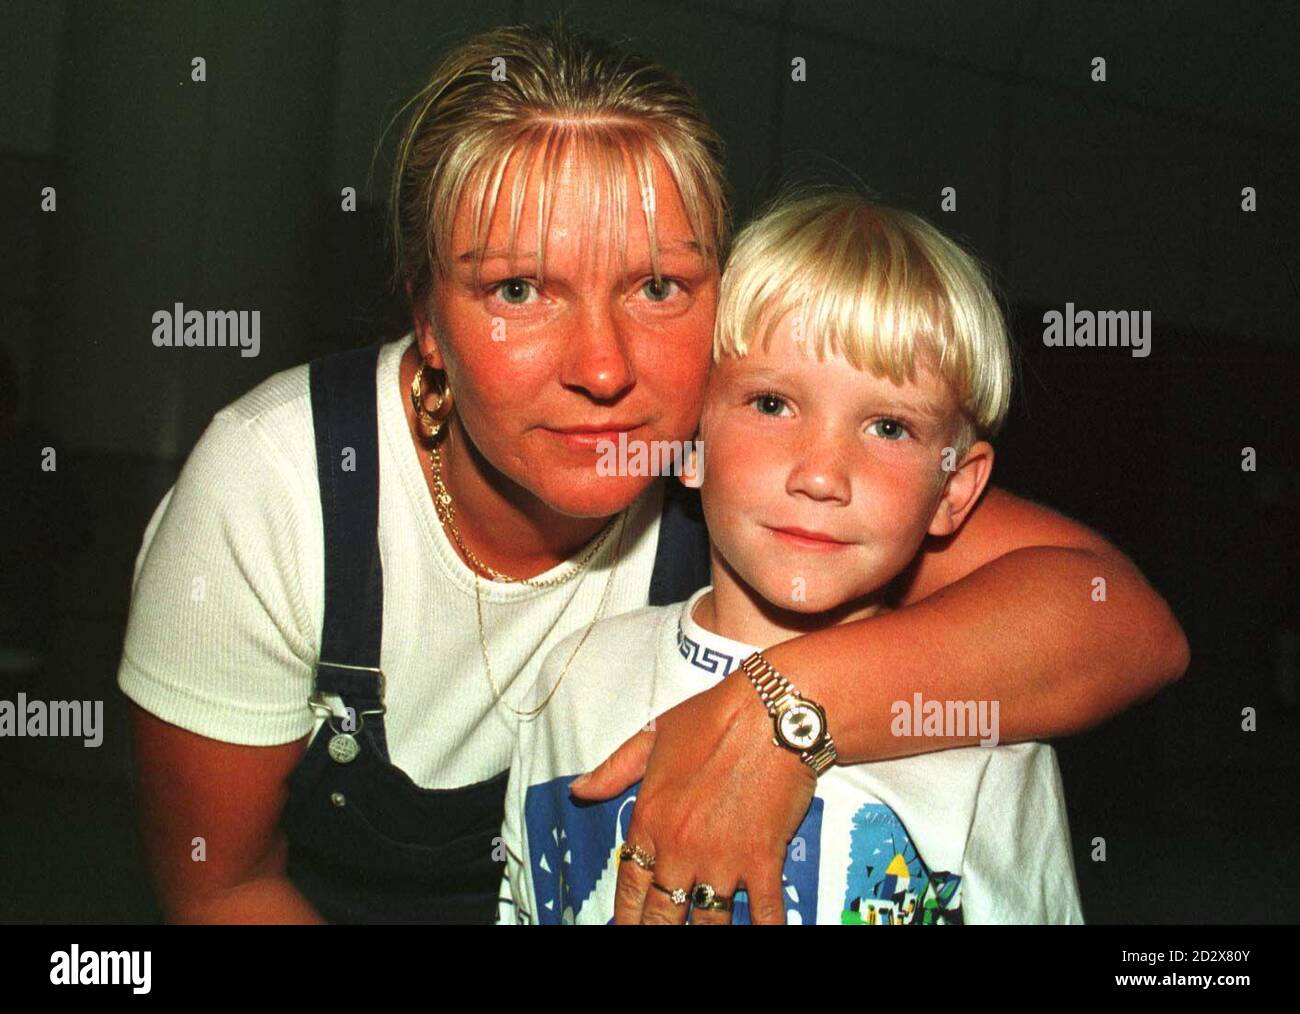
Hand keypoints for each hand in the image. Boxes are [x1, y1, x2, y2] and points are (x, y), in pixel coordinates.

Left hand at [568, 672, 815, 923]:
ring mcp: (721, 860)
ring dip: (706, 934)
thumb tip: (579, 790)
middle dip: (659, 932)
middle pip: (663, 914)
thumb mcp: (651, 738)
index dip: (627, 917)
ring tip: (702, 938)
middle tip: (659, 937)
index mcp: (649, 821)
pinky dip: (764, 929)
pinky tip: (763, 934)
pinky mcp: (763, 861)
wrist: (769, 714)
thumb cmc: (712, 718)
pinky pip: (763, 912)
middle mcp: (679, 850)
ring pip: (708, 922)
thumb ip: (613, 770)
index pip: (630, 886)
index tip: (626, 929)